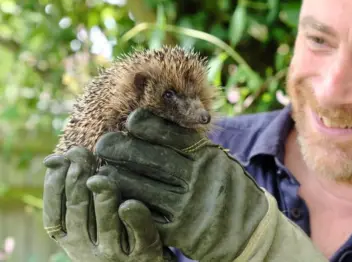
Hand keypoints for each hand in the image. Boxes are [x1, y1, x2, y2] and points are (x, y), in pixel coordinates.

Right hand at [42, 147, 175, 261]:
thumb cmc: (109, 232)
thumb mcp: (85, 217)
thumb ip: (71, 191)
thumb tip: (53, 158)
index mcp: (68, 238)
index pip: (54, 211)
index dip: (56, 182)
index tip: (64, 156)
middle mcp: (86, 249)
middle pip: (78, 210)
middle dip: (77, 179)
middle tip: (81, 154)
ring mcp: (115, 253)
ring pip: (106, 223)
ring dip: (103, 197)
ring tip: (101, 177)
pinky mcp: (143, 254)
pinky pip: (139, 233)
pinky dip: (134, 218)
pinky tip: (129, 203)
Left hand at [94, 108, 327, 261]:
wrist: (248, 230)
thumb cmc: (226, 188)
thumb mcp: (217, 159)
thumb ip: (191, 145)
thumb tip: (153, 124)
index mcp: (208, 157)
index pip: (172, 135)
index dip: (147, 126)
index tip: (130, 121)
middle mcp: (198, 179)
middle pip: (151, 159)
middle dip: (122, 148)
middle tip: (102, 143)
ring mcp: (188, 206)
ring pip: (141, 187)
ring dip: (116, 176)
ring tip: (102, 168)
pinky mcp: (179, 231)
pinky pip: (145, 214)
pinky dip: (126, 203)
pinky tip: (114, 195)